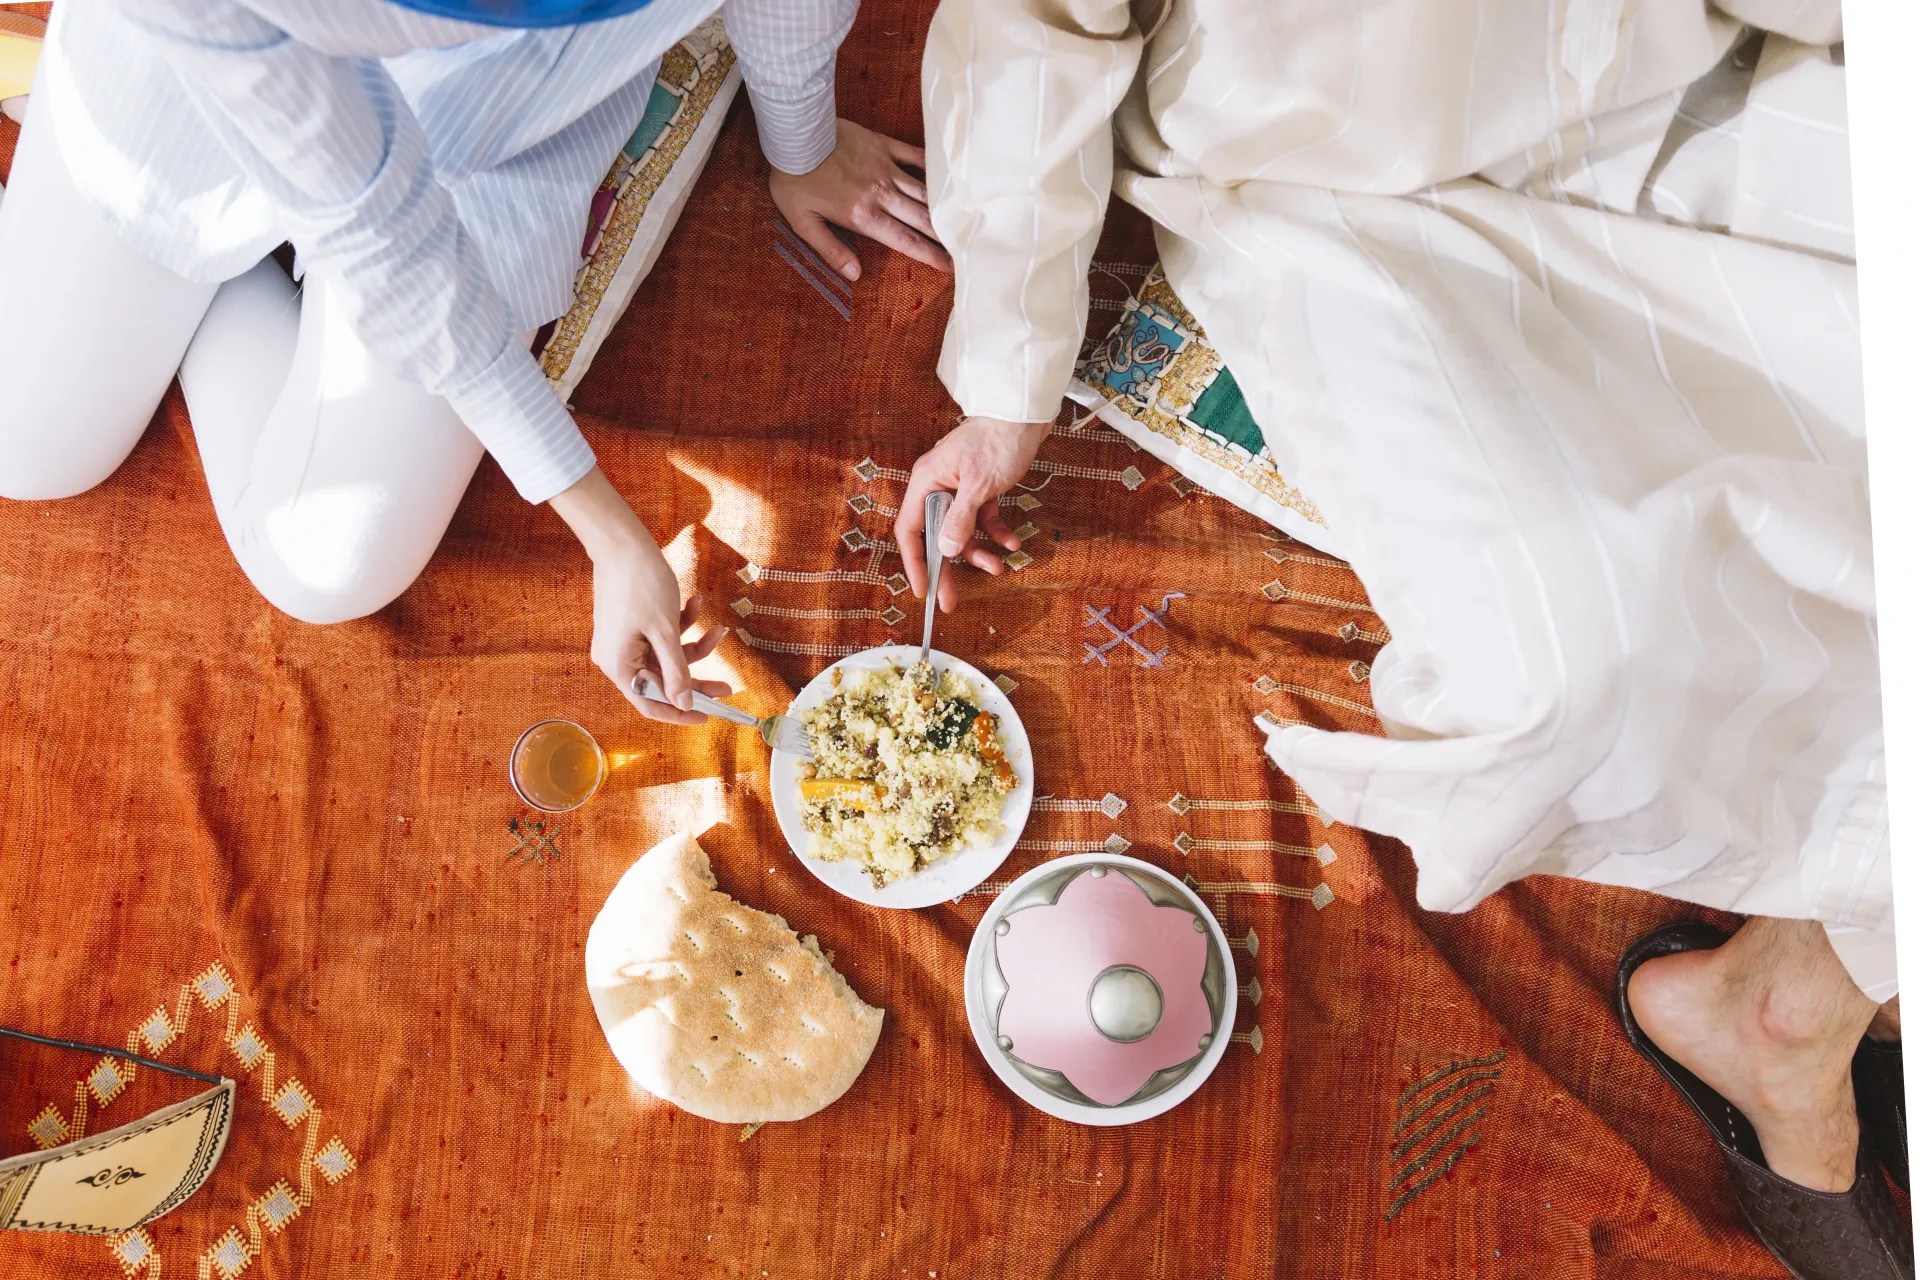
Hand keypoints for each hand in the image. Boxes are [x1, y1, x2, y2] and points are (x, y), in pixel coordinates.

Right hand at [549, 467, 731, 723]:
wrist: (622, 541)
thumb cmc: (640, 583)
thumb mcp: (665, 631)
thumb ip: (676, 670)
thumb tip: (685, 704)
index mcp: (619, 667)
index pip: (651, 704)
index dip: (680, 712)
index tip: (709, 715)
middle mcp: (618, 658)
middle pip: (662, 681)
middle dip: (697, 679)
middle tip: (729, 685)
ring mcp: (625, 641)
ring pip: (667, 657)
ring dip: (695, 645)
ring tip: (719, 630)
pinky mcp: (633, 624)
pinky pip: (662, 636)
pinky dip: (682, 624)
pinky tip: (696, 604)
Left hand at [768, 119, 952, 279]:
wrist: (793, 134)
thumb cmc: (794, 180)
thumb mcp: (803, 223)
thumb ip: (831, 250)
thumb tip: (854, 274)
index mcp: (864, 216)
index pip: (905, 240)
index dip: (930, 255)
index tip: (951, 267)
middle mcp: (881, 193)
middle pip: (922, 219)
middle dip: (946, 236)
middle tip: (968, 248)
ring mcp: (885, 167)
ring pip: (924, 191)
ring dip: (945, 206)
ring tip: (966, 218)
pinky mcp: (882, 145)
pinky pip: (914, 157)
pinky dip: (932, 168)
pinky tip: (947, 177)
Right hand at [896, 416, 1053, 612]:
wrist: (1026, 411)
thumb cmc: (999, 439)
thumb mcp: (979, 484)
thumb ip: (961, 520)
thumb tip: (947, 552)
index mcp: (927, 481)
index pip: (910, 530)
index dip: (914, 562)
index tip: (923, 589)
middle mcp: (939, 485)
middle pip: (937, 536)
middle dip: (947, 568)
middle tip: (951, 600)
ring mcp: (961, 487)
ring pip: (963, 531)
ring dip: (979, 551)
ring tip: (999, 567)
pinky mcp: (982, 487)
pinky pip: (984, 519)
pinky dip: (997, 532)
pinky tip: (1012, 543)